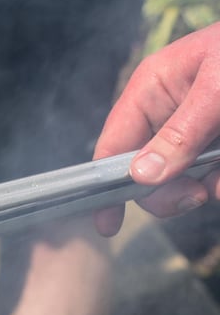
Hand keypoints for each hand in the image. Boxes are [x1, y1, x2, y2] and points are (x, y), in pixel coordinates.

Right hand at [94, 22, 219, 235]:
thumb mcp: (218, 89)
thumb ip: (181, 133)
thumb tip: (142, 177)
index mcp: (153, 89)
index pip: (113, 144)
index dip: (106, 184)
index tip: (109, 225)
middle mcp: (168, 111)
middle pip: (146, 170)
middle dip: (169, 189)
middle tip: (197, 196)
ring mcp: (196, 127)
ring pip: (183, 177)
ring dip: (203, 185)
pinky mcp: (218, 140)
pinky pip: (210, 174)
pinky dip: (218, 180)